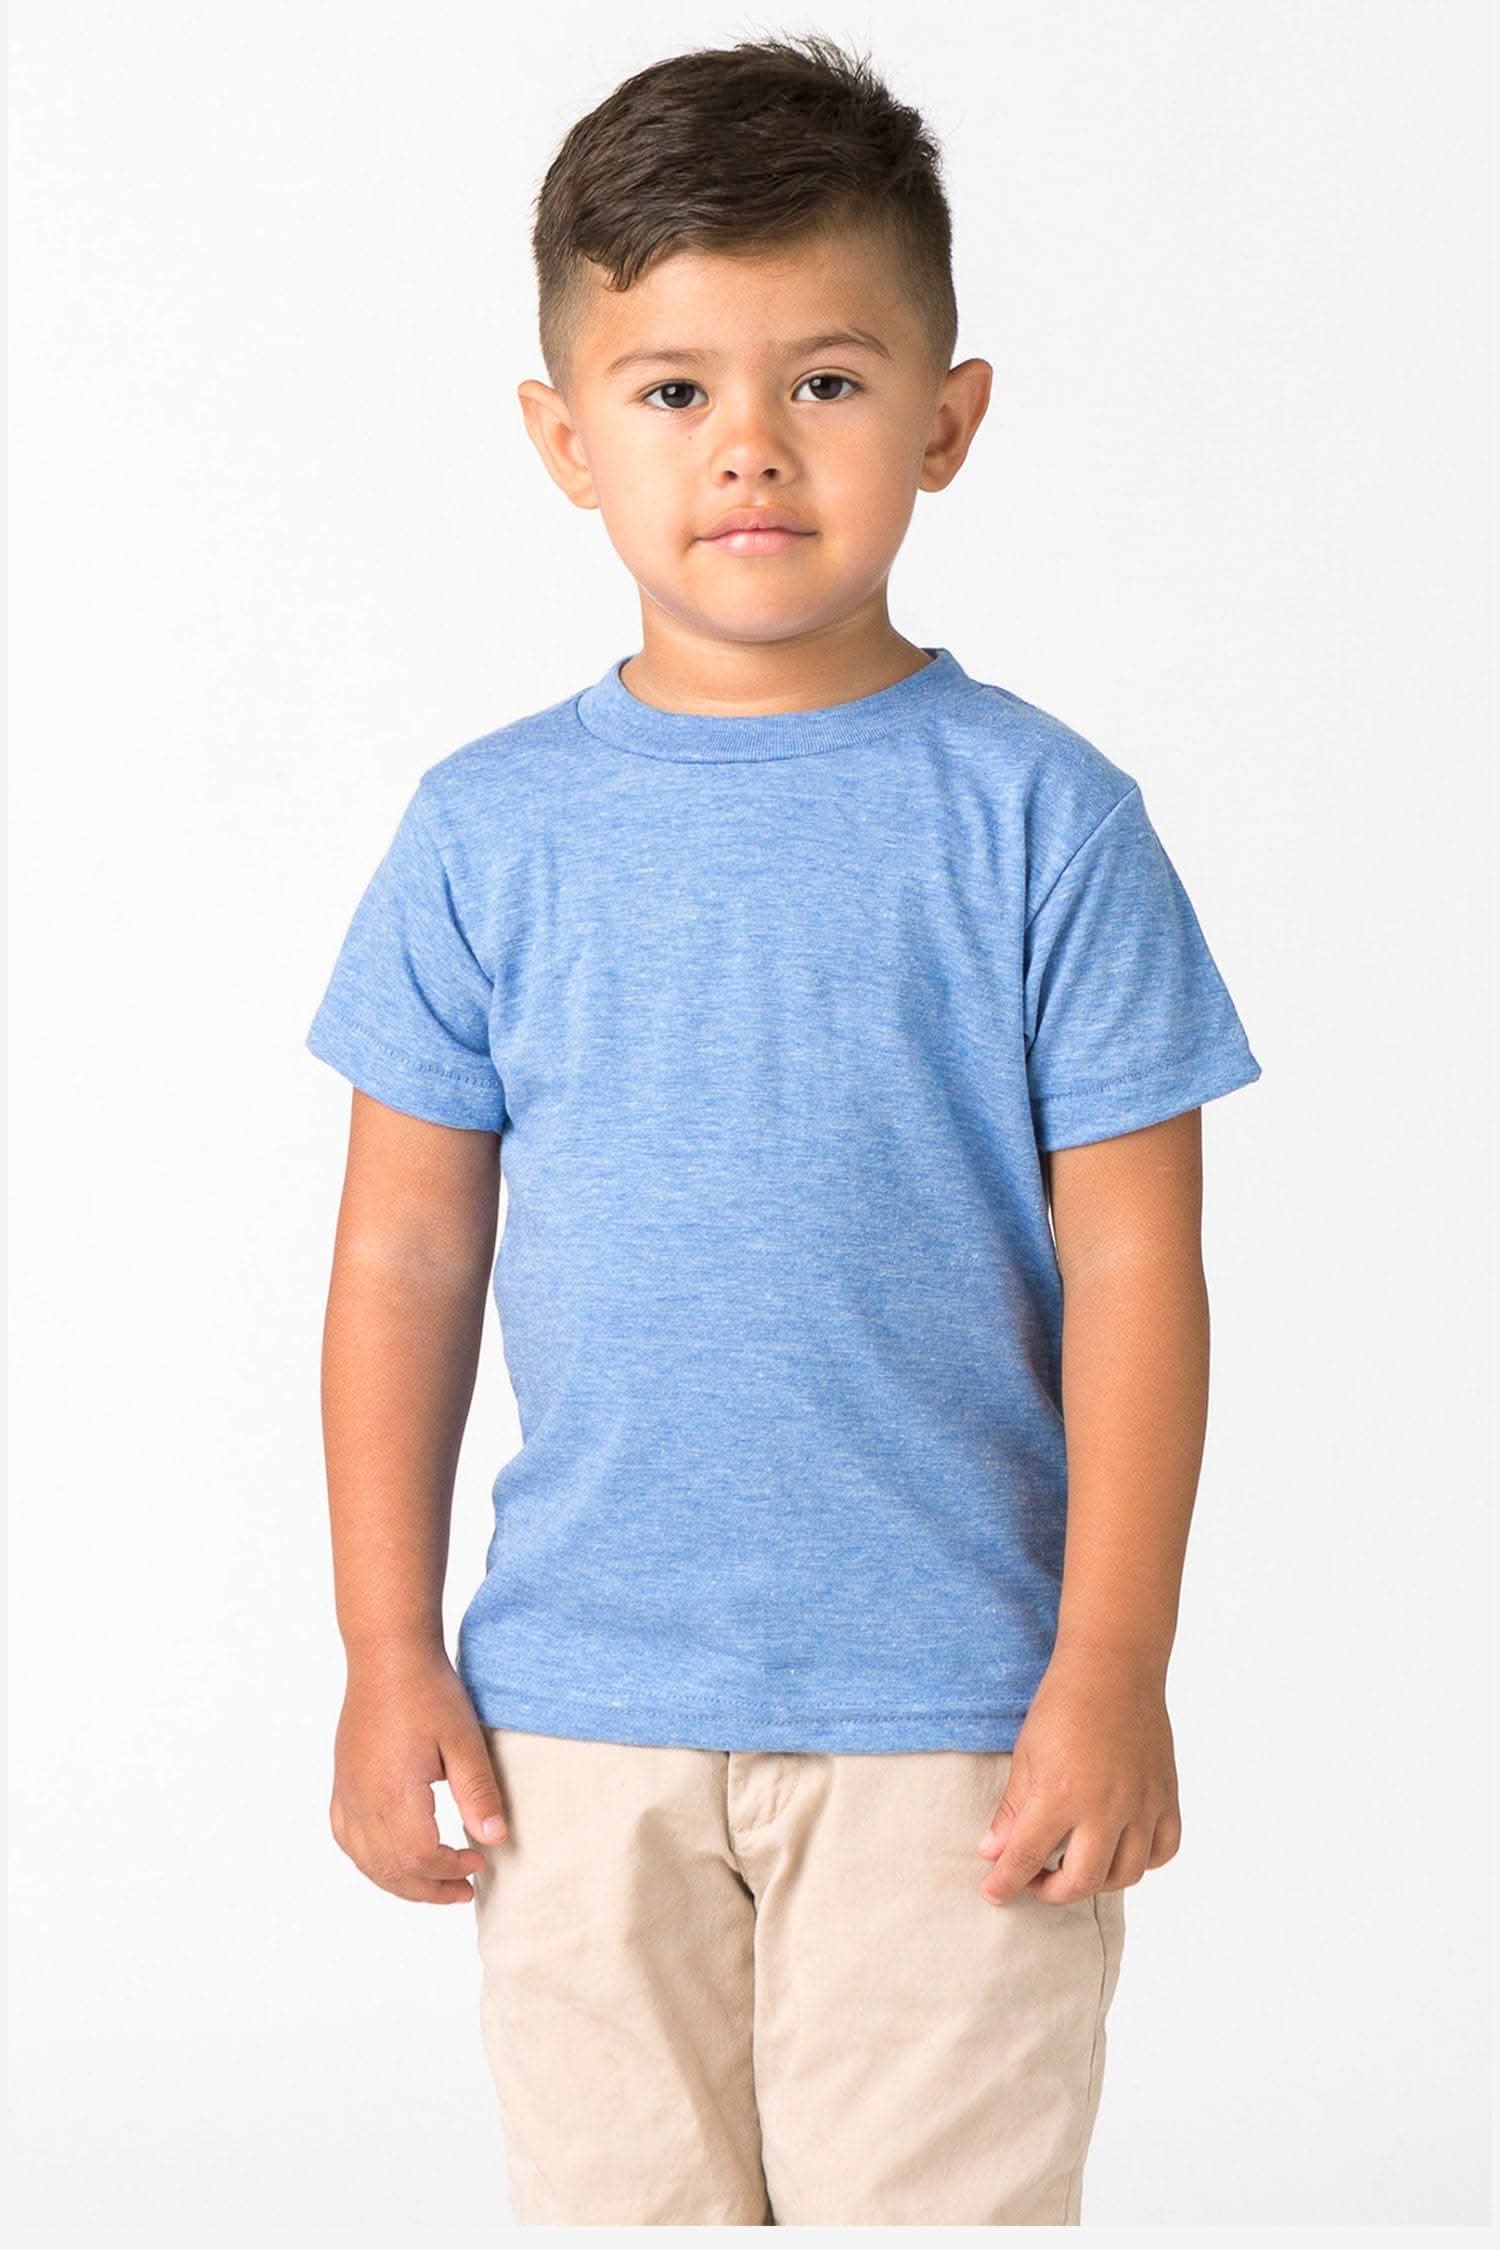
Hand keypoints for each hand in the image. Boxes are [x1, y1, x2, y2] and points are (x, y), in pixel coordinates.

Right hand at [330, 1644, 508, 1902]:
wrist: (387, 1655)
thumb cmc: (427, 1691)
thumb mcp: (463, 1739)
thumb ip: (477, 1791)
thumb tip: (493, 1838)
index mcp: (394, 1793)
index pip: (419, 1858)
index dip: (451, 1870)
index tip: (479, 1861)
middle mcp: (363, 1800)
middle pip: (391, 1869)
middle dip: (429, 1887)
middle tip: (464, 1890)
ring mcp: (347, 1792)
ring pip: (366, 1860)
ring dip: (399, 1880)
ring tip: (433, 1883)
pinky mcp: (342, 1781)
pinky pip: (346, 1837)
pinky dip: (368, 1859)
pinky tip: (389, 1858)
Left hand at [976, 1645, 1181, 1905]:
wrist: (1114, 1667)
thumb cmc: (1063, 1705)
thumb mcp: (1026, 1754)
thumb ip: (1012, 1809)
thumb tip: (992, 1852)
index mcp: (1061, 1794)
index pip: (1026, 1857)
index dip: (1005, 1882)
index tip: (994, 1893)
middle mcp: (1106, 1807)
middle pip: (1081, 1882)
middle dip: (1051, 1891)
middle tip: (1035, 1879)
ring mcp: (1142, 1804)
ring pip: (1125, 1875)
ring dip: (1095, 1881)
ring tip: (1074, 1865)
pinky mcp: (1167, 1796)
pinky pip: (1163, 1851)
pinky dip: (1142, 1861)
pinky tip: (1119, 1849)